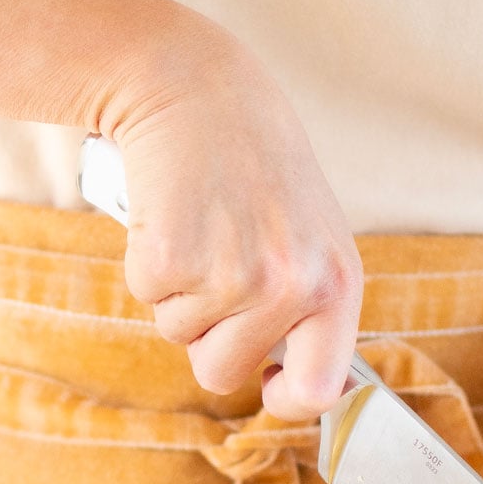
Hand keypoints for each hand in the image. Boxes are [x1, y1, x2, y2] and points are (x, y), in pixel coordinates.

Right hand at [105, 10, 362, 421]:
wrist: (194, 86)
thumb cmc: (249, 157)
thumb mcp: (306, 228)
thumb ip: (304, 297)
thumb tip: (283, 377)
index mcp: (338, 280)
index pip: (321, 387)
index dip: (285, 398)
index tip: (268, 385)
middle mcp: (292, 286)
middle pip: (224, 372)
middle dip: (207, 333)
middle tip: (215, 263)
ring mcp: (231, 277)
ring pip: (179, 333)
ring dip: (176, 289)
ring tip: (198, 224)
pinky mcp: (172, 261)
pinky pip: (144, 296)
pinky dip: (144, 260)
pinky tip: (168, 212)